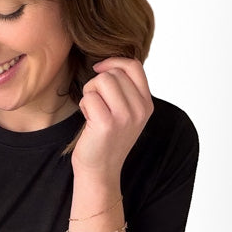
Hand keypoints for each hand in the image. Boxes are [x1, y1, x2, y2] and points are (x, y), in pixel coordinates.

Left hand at [73, 58, 153, 182]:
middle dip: (97, 84)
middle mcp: (140, 110)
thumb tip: (109, 64)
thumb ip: (125, 90)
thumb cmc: (107, 139)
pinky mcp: (107, 123)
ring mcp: (125, 117)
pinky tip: (88, 121)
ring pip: (101, 81)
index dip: (113, 61)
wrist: (100, 170)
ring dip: (90, 93)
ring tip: (93, 111)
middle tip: (96, 104)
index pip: (134, 66)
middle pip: (113, 73)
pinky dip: (84, 106)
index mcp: (147, 104)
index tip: (99, 69)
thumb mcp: (125, 113)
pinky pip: (89, 97)